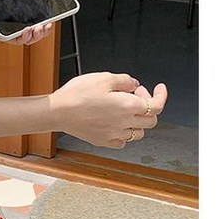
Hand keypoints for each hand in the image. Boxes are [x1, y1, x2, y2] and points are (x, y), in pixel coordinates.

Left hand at [0, 0, 53, 44]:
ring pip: (22, 38)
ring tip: (38, 28)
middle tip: (47, 25)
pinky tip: (26, 30)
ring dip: (34, 35)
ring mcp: (1, 28)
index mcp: (12, 10)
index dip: (43, 21)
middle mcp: (8, 21)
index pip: (31, 19)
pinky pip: (10, 39)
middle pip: (30, 32)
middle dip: (42, 31)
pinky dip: (20, 37)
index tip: (51, 18)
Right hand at [49, 72, 167, 148]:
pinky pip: (122, 141)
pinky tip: (115, 124)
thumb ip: (125, 80)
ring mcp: (114, 134)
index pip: (157, 105)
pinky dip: (124, 133)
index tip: (159, 89)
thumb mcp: (104, 77)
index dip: (161, 95)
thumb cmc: (77, 94)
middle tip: (135, 95)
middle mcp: (124, 123)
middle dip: (148, 106)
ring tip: (124, 110)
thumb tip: (134, 85)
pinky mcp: (103, 141)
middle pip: (151, 120)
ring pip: (138, 133)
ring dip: (137, 121)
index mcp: (128, 106)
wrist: (58, 111)